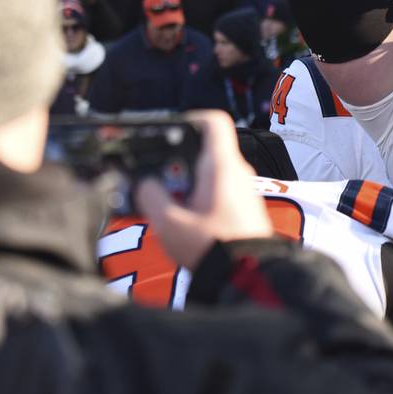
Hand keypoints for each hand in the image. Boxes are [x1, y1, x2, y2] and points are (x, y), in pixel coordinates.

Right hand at [135, 110, 273, 269]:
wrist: (248, 275)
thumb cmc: (215, 248)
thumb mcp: (170, 224)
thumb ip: (151, 197)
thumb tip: (144, 184)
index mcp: (221, 166)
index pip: (213, 122)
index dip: (191, 118)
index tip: (170, 130)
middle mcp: (237, 172)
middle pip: (204, 150)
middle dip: (177, 162)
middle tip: (157, 180)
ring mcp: (242, 190)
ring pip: (208, 173)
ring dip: (185, 183)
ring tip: (166, 205)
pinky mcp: (242, 207)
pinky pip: (217, 191)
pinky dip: (196, 197)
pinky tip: (181, 219)